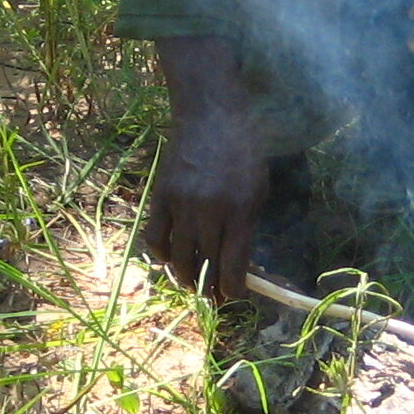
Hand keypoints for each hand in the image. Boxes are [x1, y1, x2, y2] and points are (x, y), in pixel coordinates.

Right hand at [141, 37, 266, 297]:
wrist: (210, 115)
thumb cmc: (244, 150)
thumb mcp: (259, 188)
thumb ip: (248, 225)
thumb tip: (240, 263)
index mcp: (240, 210)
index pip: (233, 264)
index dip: (232, 288)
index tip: (232, 297)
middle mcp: (209, 211)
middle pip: (206, 264)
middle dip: (210, 288)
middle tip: (212, 298)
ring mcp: (181, 204)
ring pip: (178, 257)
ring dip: (185, 278)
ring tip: (191, 286)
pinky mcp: (160, 196)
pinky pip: (154, 236)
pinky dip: (160, 255)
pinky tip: (168, 262)